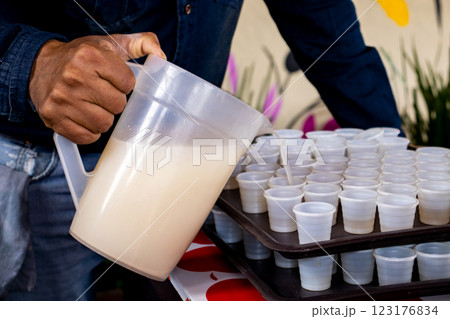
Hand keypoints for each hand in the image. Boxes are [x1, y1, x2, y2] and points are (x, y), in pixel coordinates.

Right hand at [29, 33, 165, 143]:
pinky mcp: (53, 117)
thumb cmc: (80, 57)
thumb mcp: (109, 43)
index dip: (124, 84)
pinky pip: (86, 137)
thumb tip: (161, 56)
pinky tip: (84, 117)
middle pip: (117, 106)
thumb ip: (141, 43)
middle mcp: (74, 77)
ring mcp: (62, 99)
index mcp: (90, 56)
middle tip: (102, 93)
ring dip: (103, 118)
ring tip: (93, 105)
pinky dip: (90, 131)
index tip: (113, 80)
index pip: (128, 83)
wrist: (38, 66)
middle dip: (114, 101)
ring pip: (104, 124)